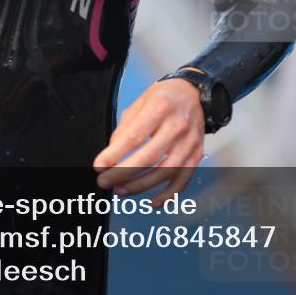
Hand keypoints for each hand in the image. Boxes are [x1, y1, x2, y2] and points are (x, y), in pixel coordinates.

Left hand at [92, 79, 204, 205]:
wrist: (195, 94)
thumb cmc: (165, 97)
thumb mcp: (141, 101)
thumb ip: (126, 125)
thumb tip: (113, 150)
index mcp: (160, 108)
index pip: (134, 136)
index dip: (115, 154)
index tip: (100, 165)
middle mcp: (177, 126)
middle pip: (148, 157)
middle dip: (123, 173)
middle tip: (105, 181)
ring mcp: (188, 142)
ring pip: (165, 172)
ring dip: (141, 186)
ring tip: (121, 189)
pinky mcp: (196, 154)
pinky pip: (182, 179)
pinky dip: (168, 194)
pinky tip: (153, 201)